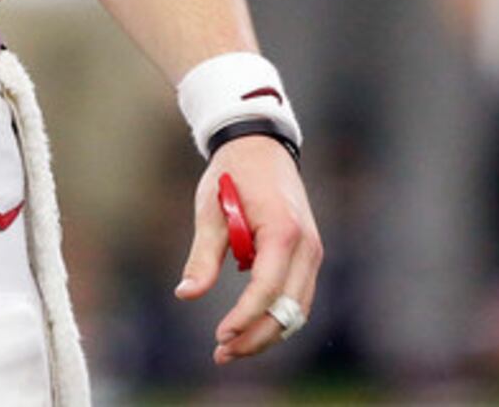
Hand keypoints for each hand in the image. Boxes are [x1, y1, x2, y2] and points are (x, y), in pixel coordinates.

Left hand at [176, 134, 321, 363]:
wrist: (260, 145)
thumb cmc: (231, 174)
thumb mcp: (210, 210)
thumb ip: (203, 255)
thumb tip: (186, 294)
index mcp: (282, 231)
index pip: (267, 289)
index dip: (244, 318)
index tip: (219, 337)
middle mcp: (306, 245)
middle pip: (288, 309)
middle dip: (256, 337)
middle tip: (221, 354)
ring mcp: (312, 251)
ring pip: (297, 309)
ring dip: (267, 332)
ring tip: (231, 348)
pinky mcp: (309, 255)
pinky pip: (297, 296)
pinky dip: (276, 316)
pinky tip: (248, 327)